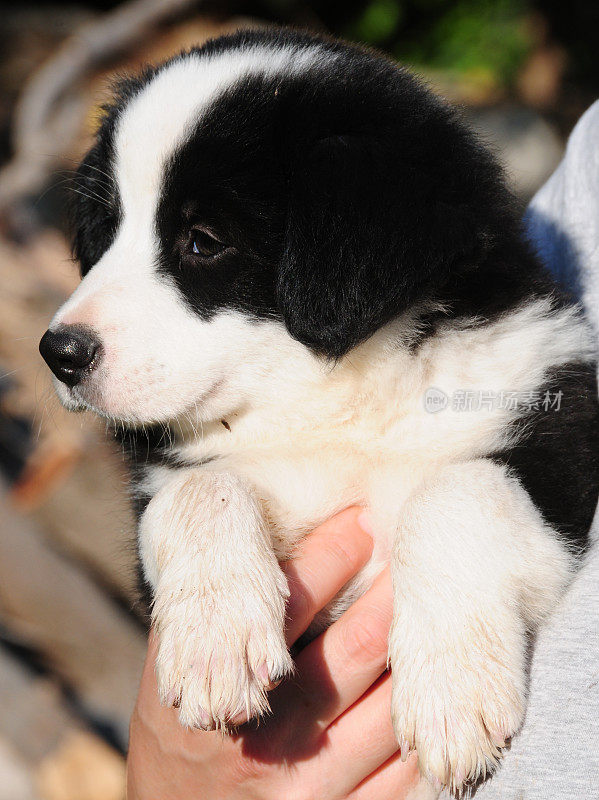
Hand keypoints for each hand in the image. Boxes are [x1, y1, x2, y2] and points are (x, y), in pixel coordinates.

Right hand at [127, 508, 420, 798]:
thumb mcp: (170, 677)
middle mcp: (274, 733)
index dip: (335, 549)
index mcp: (229, 684)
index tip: (362, 515)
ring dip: (419, 649)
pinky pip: (404, 771)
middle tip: (415, 544)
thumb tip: (242, 538)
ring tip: (436, 603)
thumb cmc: (178, 741)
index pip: (292, 599)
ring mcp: (315, 783)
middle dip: (391, 589)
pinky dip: (422, 721)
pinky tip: (435, 682)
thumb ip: (202, 615)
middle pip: (358, 647)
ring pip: (392, 705)